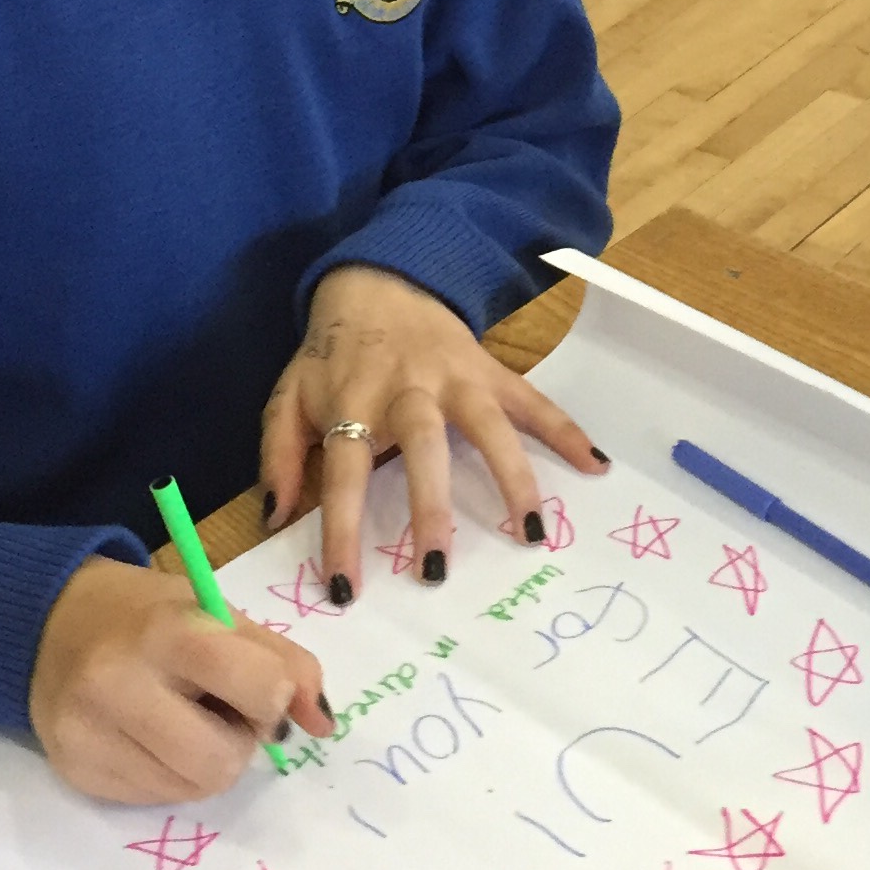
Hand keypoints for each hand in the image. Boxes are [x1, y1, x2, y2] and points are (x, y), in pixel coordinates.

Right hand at [28, 554, 329, 803]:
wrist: (47, 625)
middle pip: (224, 761)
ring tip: (182, 720)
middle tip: (219, 710)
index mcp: (166, 631)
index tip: (257, 685)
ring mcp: (90, 736)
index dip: (272, 696)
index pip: (258, 687)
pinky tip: (150, 737)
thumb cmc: (147, 614)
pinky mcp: (76, 773)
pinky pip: (157, 799)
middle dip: (240, 740)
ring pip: (194, 790)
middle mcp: (118, 685)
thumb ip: (282, 661)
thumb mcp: (218, 611)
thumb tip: (323, 724)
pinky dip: (171, 775)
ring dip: (207, 761)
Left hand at [259, 264, 607, 601]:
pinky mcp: (489, 370)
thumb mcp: (288, 396)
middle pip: (422, 448)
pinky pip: (531, 400)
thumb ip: (277, 456)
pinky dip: (564, 429)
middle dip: (431, 508)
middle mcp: (406, 389)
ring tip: (530, 533)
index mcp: (352, 402)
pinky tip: (593, 464)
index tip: (343, 588)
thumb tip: (275, 519)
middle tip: (438, 569)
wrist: (376, 282)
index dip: (342, 532)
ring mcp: (454, 378)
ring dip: (511, 477)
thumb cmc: (331, 355)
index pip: (344, 474)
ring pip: (487, 426)